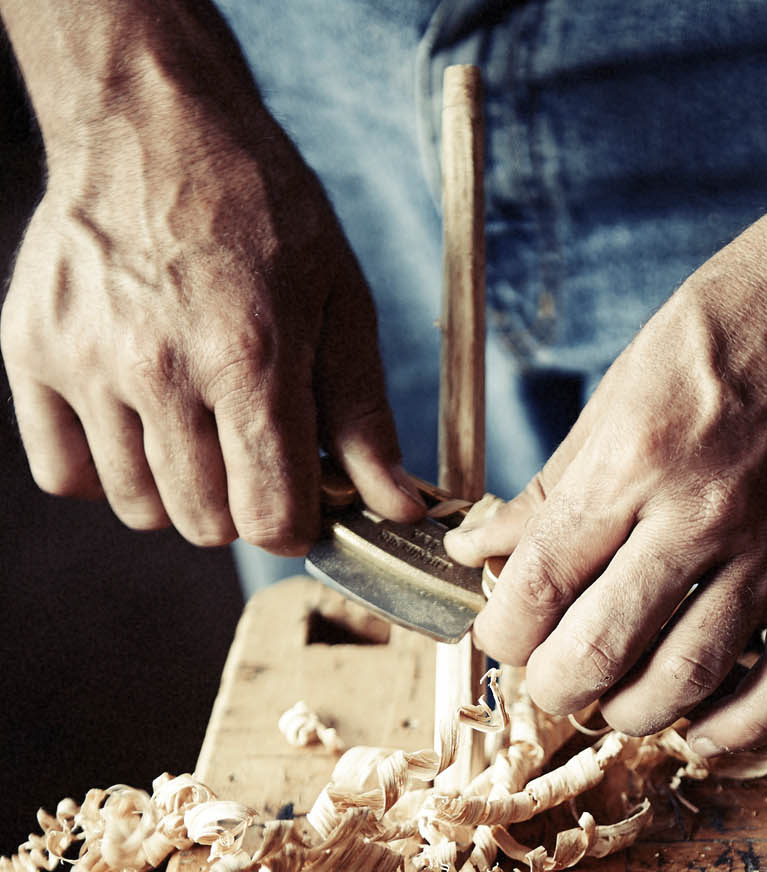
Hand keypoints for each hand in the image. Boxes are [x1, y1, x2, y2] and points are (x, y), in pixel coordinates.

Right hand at [0, 41, 420, 550]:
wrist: (153, 121)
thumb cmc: (261, 211)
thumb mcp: (340, 303)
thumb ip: (363, 418)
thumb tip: (399, 509)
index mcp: (250, 359)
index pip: (270, 518)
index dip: (294, 524)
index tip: (299, 500)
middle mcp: (160, 368)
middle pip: (205, 525)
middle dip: (239, 506)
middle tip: (248, 450)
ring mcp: (86, 362)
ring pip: (139, 509)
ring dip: (175, 490)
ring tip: (195, 426)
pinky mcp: (31, 352)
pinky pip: (65, 474)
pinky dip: (103, 470)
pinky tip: (136, 424)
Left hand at [447, 193, 766, 752]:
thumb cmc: (741, 318)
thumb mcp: (627, 383)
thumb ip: (558, 484)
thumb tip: (482, 547)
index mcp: (635, 458)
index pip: (538, 584)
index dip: (502, 632)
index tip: (501, 633)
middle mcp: (702, 512)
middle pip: (603, 651)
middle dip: (556, 689)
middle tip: (551, 681)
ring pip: (690, 678)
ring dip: (635, 713)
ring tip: (615, 701)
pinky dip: (740, 728)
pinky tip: (701, 734)